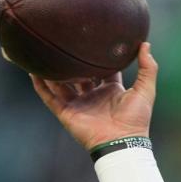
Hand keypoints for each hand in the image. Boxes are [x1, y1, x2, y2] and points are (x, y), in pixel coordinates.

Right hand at [30, 41, 157, 150]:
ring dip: (53, 70)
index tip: (91, 39)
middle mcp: (93, 96)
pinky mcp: (66, 112)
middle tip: (65, 42)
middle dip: (72, 62)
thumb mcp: (145, 90)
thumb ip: (148, 68)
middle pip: (79, 75)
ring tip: (43, 52)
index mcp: (111, 91)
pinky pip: (49, 97)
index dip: (98, 56)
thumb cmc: (136, 119)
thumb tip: (145, 44)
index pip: (102, 70)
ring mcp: (79, 104)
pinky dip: (41, 85)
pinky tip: (33, 71)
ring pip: (61, 83)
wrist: (122, 142)